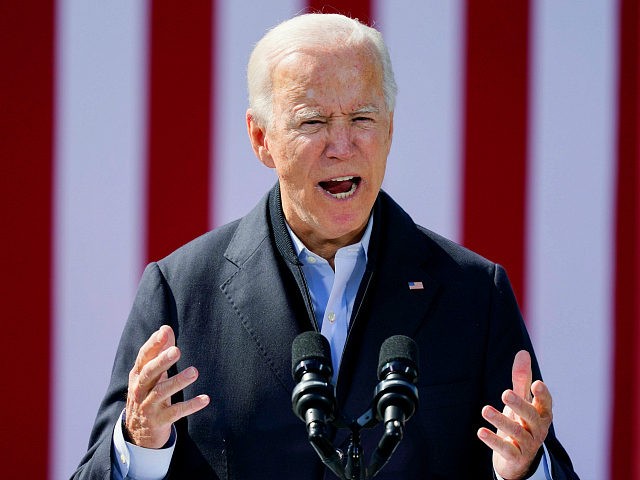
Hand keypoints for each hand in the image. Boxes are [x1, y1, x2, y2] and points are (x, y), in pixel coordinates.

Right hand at [125, 325, 209, 447]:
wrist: (137, 433)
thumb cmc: (147, 395)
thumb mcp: (151, 374)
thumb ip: (159, 351)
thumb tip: (166, 328)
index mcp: (138, 375)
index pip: (143, 357)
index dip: (153, 344)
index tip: (165, 332)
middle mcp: (140, 390)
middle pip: (149, 374)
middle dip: (162, 362)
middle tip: (177, 351)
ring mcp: (148, 406)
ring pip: (161, 392)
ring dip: (178, 381)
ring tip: (194, 372)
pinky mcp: (159, 421)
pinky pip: (175, 412)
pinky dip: (190, 405)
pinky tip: (205, 399)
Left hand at [477, 350, 552, 478]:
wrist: (519, 458)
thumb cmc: (521, 422)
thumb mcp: (521, 401)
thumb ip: (521, 379)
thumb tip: (523, 352)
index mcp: (541, 414)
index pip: (545, 404)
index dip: (542, 395)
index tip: (536, 384)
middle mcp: (538, 429)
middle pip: (531, 416)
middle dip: (519, 404)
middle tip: (505, 393)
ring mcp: (528, 444)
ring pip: (516, 432)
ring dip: (500, 420)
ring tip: (485, 409)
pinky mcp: (515, 457)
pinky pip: (506, 449)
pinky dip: (493, 441)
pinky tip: (480, 431)